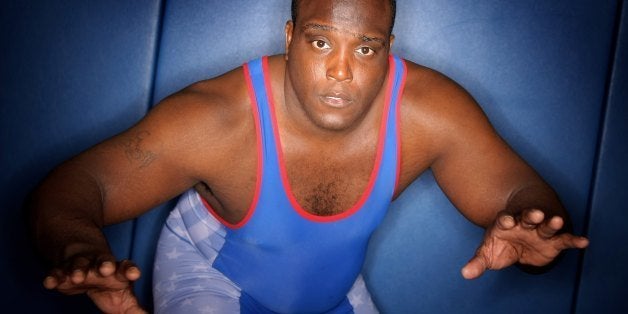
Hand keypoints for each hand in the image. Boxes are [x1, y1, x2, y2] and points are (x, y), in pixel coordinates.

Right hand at [43, 253, 145, 313]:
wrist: (85, 263)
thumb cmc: (110, 283)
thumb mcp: (124, 297)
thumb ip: (134, 309)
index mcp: (118, 271)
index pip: (126, 268)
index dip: (131, 270)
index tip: (135, 274)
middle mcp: (100, 265)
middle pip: (103, 262)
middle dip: (105, 265)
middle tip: (106, 269)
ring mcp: (80, 266)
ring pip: (79, 265)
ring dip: (78, 270)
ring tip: (77, 277)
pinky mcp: (62, 271)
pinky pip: (56, 272)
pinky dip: (54, 276)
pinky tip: (50, 283)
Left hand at [461, 208, 588, 278]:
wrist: (518, 241)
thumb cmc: (501, 244)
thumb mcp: (487, 253)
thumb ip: (478, 262)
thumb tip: (465, 274)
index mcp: (505, 223)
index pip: (504, 219)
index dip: (506, 219)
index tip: (506, 219)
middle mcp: (524, 224)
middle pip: (528, 217)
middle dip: (531, 215)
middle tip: (536, 213)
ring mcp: (539, 231)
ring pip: (546, 225)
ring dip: (552, 223)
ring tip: (557, 220)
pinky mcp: (553, 241)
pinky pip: (564, 240)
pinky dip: (573, 240)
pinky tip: (583, 241)